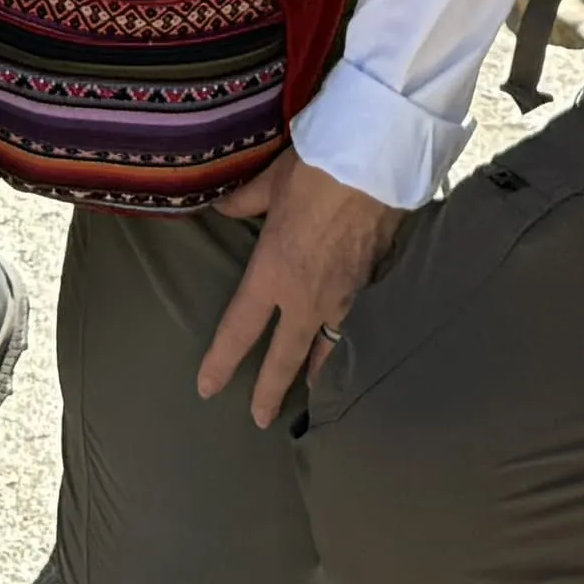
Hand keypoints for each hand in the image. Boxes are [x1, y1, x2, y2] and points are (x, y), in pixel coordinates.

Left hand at [196, 155, 403, 425]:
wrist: (376, 163)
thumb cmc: (318, 170)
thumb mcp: (270, 183)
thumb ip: (244, 202)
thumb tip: (222, 207)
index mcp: (271, 273)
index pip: (239, 330)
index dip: (221, 362)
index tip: (207, 387)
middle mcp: (305, 298)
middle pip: (283, 359)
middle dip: (269, 392)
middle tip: (260, 419)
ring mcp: (344, 298)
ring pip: (326, 350)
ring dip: (314, 375)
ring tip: (309, 394)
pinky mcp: (372, 287)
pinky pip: (357, 329)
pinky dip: (350, 345)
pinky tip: (352, 350)